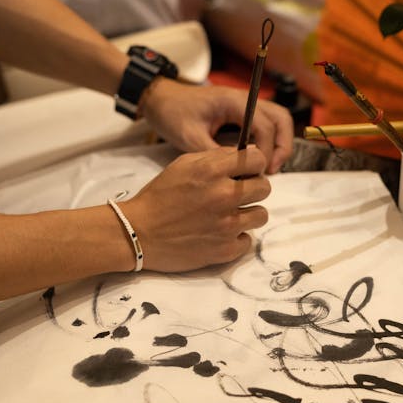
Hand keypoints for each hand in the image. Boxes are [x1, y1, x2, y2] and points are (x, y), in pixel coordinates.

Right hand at [118, 146, 270, 271]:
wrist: (138, 233)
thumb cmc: (159, 197)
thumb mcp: (183, 164)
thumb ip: (217, 157)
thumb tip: (249, 153)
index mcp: (212, 171)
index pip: (258, 158)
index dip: (254, 164)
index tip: (247, 171)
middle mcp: (224, 196)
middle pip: (265, 188)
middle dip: (253, 188)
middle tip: (236, 195)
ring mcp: (227, 225)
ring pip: (261, 215)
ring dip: (248, 214)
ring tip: (228, 215)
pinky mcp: (225, 249)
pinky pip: (247, 240)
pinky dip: (237, 237)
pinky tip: (220, 233)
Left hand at [140, 78, 293, 173]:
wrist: (160, 99)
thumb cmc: (172, 113)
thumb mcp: (189, 137)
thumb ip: (215, 154)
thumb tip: (238, 171)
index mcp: (233, 101)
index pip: (264, 124)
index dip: (267, 149)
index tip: (261, 170)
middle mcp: (244, 100)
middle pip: (280, 118)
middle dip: (282, 145)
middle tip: (271, 170)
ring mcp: (244, 105)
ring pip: (275, 121)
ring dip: (277, 143)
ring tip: (267, 168)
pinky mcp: (240, 113)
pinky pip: (263, 125)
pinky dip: (267, 142)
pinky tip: (256, 161)